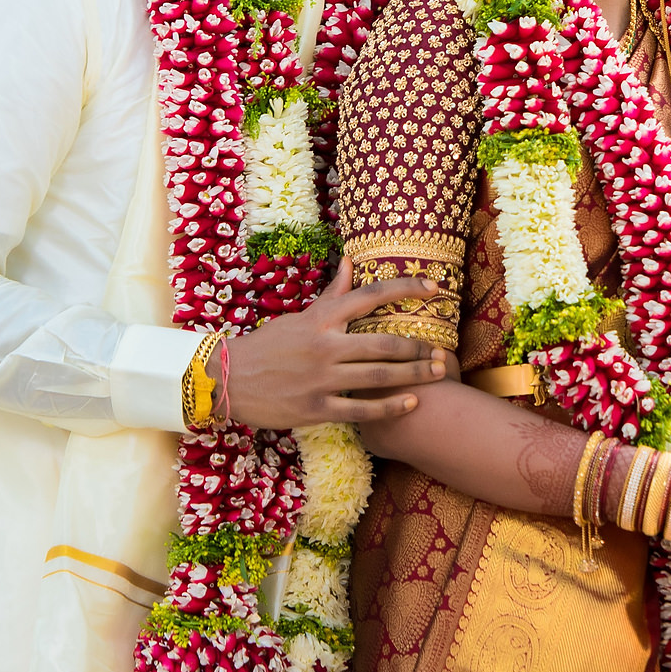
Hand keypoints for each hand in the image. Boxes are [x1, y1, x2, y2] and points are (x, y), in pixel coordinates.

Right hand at [221, 259, 450, 429]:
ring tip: (437, 373)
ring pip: (378, 376)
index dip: (404, 288)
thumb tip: (351, 262)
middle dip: (418, 347)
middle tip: (441, 352)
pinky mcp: (316, 409)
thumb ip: (331, 294)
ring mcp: (321, 379)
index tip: (432, 287)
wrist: (228, 379)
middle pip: (383, 343)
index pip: (370, 296)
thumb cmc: (268, 345)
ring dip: (413, 375)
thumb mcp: (299, 317)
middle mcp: (324, 346)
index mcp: (321, 319)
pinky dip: (389, 407)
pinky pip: (361, 409)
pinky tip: (411, 403)